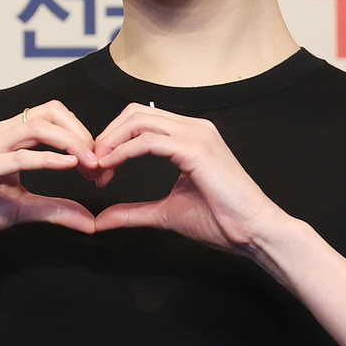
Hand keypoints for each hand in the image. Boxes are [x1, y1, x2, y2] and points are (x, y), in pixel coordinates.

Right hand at [0, 100, 100, 250]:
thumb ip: (54, 209)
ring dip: (72, 142)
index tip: (98, 163)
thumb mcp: (20, 209)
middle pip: (49, 112)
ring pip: (37, 126)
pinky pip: (19, 157)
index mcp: (5, 137)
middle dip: (81, 132)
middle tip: (100, 161)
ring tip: (91, 164)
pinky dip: (48, 159)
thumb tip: (90, 220)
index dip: (80, 133)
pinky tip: (68, 166)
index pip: (50, 116)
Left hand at [91, 103, 289, 252]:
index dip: (113, 140)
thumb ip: (133, 212)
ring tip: (97, 167)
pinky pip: (148, 141)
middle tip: (91, 165)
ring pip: (138, 120)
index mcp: (189, 136)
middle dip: (107, 136)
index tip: (97, 169)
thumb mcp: (166, 212)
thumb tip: (103, 219)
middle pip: (135, 113)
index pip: (141, 120)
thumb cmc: (221, 221)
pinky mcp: (195, 149)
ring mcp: (196, 134)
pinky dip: (123, 152)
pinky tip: (110, 167)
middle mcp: (193, 127)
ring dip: (110, 142)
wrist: (254, 232)